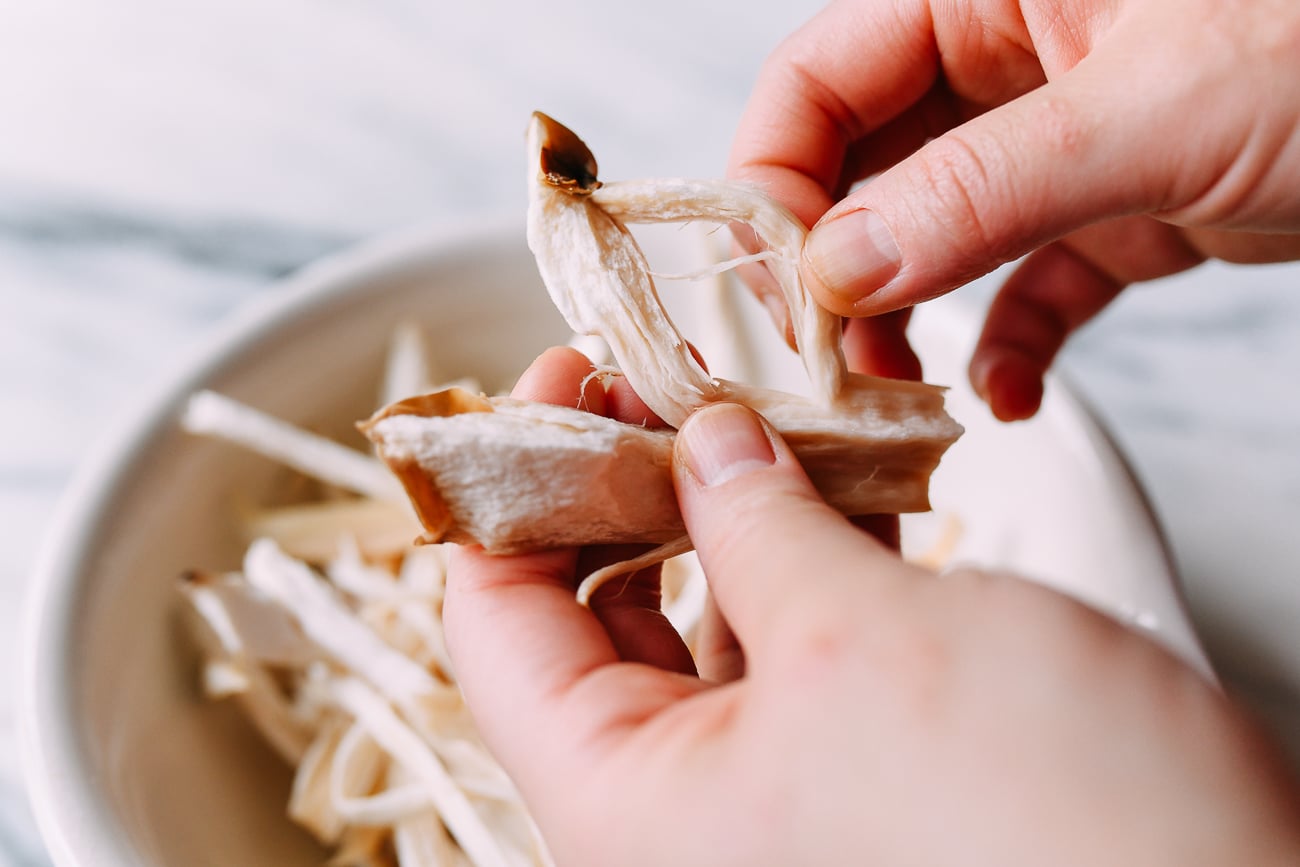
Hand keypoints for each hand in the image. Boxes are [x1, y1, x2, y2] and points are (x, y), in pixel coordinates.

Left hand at [444, 351, 1299, 865]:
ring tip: (763, 414)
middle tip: (671, 381)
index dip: (515, 479)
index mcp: (621, 802)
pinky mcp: (839, 775)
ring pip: (693, 621)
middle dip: (624, 481)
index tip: (565, 376)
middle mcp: (670, 811)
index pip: (490, 618)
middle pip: (584, 610)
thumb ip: (758, 527)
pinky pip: (780, 649)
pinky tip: (838, 487)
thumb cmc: (1047, 838)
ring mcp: (756, 795)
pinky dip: (797, 560)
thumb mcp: (865, 640)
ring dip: (722, 511)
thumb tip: (706, 443)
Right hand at [729, 0, 1299, 419]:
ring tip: (897, 391)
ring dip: (905, 320)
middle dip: (835, 269)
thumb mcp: (1156, 108)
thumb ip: (982, 189)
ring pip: (930, 234)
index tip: (776, 285)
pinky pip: (1024, 283)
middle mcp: (1013, 56)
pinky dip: (1005, 345)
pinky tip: (1002, 394)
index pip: (821, 77)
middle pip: (861, 165)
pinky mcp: (1116, 210)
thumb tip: (841, 265)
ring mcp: (1061, 138)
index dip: (776, 179)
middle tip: (823, 360)